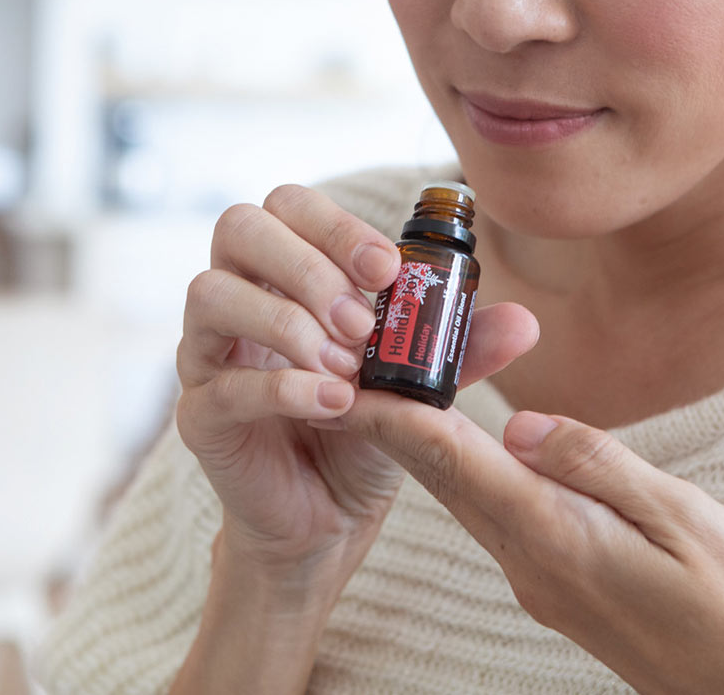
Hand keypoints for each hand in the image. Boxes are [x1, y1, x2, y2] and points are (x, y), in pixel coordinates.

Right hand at [175, 184, 538, 585]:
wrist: (329, 518)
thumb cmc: (365, 429)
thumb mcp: (417, 382)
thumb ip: (459, 348)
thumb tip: (523, 322)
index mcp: (283, 271)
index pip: (287, 205)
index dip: (336, 225)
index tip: (388, 270)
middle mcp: (236, 298)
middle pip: (238, 227)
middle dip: (307, 266)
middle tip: (362, 323)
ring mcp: (207, 354)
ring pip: (211, 293)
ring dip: (288, 321)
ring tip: (346, 366)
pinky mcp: (200, 415)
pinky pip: (222, 383)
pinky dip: (283, 387)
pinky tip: (334, 404)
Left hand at [340, 396, 723, 694]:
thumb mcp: (684, 519)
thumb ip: (598, 466)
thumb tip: (521, 423)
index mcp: (559, 540)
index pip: (455, 462)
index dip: (398, 414)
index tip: (353, 373)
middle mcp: (535, 566)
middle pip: (448, 479)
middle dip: (399, 421)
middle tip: (362, 362)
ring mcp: (545, 583)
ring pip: (471, 500)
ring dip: (431, 446)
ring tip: (400, 387)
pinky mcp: (564, 590)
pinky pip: (503, 520)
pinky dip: (474, 473)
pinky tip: (473, 445)